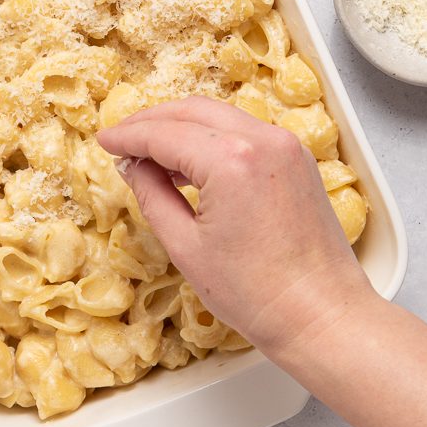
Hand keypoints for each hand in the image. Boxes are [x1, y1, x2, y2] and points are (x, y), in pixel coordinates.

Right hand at [96, 96, 373, 358]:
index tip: (104, 142)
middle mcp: (262, 139)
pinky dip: (213, 137)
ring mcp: (286, 145)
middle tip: (122, 140)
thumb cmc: (256, 294)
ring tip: (151, 156)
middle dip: (151, 122)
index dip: (128, 136)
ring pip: (219, 116)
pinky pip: (245, 131)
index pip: (164, 133)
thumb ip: (152, 196)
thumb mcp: (186, 247)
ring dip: (182, 127)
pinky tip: (192, 164)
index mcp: (231, 160)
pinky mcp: (298, 159)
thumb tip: (132, 166)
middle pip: (192, 111)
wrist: (322, 315)